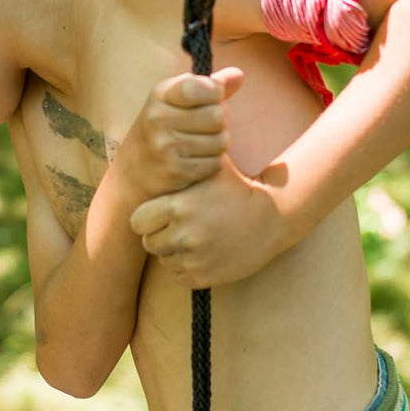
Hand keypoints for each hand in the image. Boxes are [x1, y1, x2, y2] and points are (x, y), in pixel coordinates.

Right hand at [115, 67, 244, 204]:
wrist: (133, 171)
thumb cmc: (164, 128)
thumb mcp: (178, 100)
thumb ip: (209, 86)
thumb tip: (239, 75)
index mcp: (161, 95)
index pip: (200, 87)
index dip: (215, 93)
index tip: (210, 100)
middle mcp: (159, 119)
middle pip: (218, 116)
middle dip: (220, 123)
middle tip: (208, 127)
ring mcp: (165, 146)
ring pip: (220, 142)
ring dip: (218, 145)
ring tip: (202, 144)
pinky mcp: (174, 171)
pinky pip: (214, 164)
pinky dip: (211, 164)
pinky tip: (197, 160)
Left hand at [129, 153, 285, 288]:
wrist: (272, 218)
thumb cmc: (236, 188)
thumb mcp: (210, 167)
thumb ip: (182, 159)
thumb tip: (162, 133)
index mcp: (178, 207)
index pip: (138, 221)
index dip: (148, 217)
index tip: (163, 213)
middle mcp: (183, 234)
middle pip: (149, 242)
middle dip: (160, 234)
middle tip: (181, 226)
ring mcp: (193, 258)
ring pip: (163, 259)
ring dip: (173, 251)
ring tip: (196, 237)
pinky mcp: (203, 277)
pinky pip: (179, 275)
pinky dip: (187, 266)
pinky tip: (204, 251)